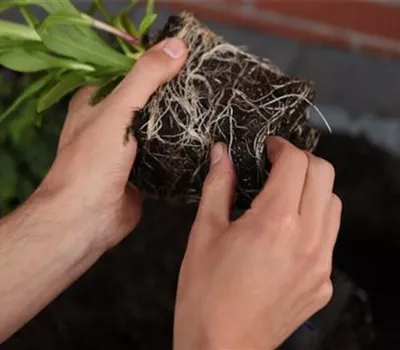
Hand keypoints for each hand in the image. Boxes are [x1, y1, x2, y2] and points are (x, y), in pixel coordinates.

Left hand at [36, 38, 187, 250]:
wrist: (89, 217)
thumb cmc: (93, 161)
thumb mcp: (119, 110)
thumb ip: (146, 77)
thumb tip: (178, 45)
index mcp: (97, 101)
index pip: (130, 72)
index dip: (156, 63)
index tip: (188, 57)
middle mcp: (111, 122)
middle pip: (147, 99)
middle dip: (173, 93)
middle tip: (205, 83)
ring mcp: (128, 147)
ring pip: (158, 127)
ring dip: (179, 121)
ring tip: (211, 106)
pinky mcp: (143, 169)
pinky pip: (166, 151)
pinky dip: (181, 146)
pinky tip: (203, 138)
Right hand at [174, 137, 341, 349]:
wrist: (220, 348)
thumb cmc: (204, 291)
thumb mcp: (204, 232)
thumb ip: (217, 186)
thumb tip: (221, 153)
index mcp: (275, 221)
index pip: (296, 163)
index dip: (282, 146)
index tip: (267, 148)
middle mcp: (308, 239)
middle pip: (324, 175)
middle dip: (301, 161)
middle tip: (276, 166)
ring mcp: (322, 264)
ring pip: (333, 205)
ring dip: (312, 189)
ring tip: (284, 196)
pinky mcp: (323, 284)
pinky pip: (329, 239)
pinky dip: (314, 222)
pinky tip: (287, 235)